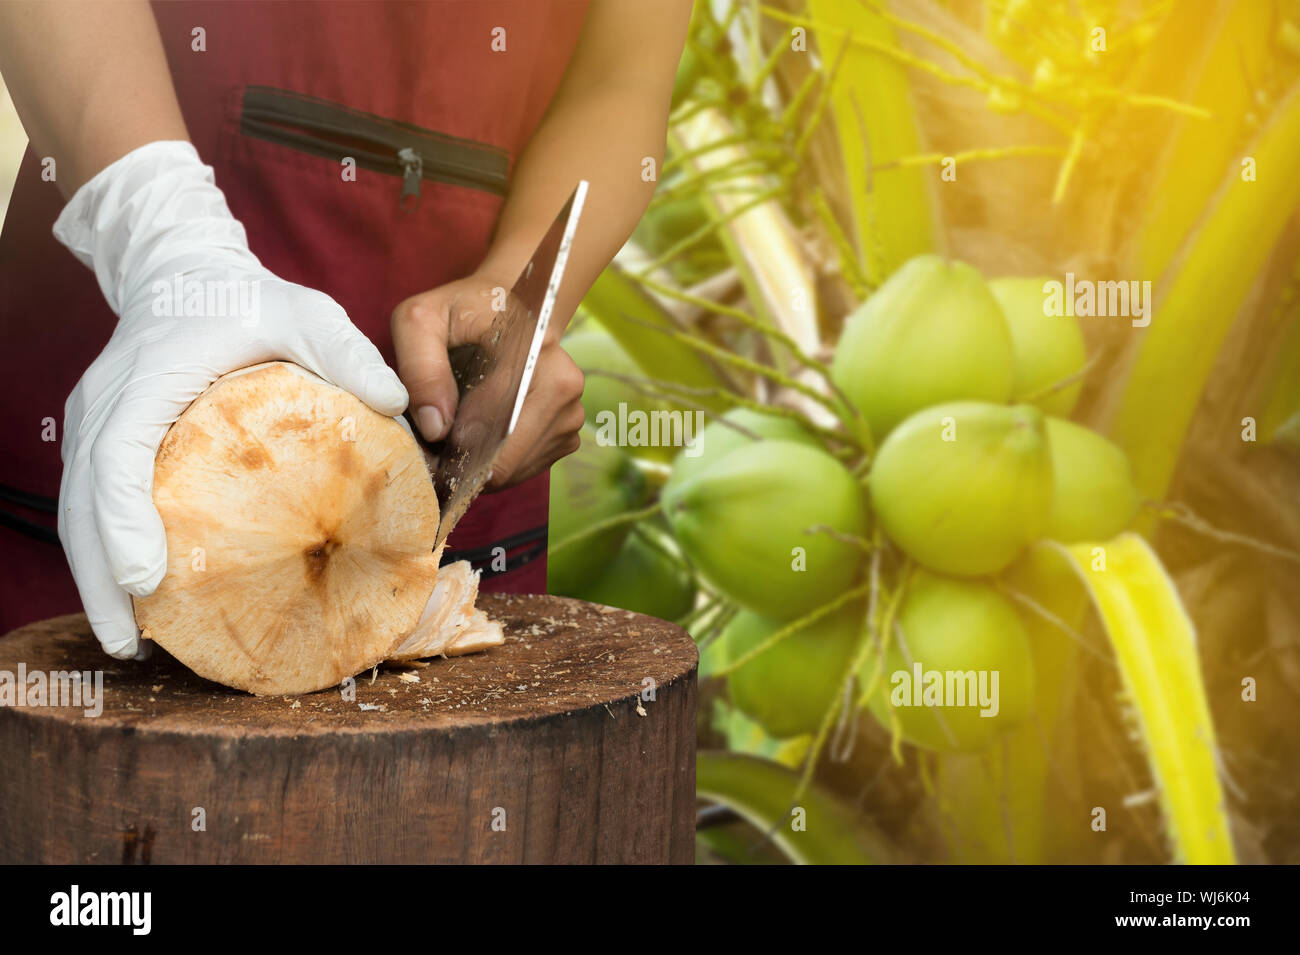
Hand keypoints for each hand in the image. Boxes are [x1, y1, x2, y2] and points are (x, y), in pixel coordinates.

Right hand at [54, 141, 407, 658]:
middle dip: (98, 574)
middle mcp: (107, 404)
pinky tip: (134, 595)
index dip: (123, 518)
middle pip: (85, 499)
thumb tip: (399, 403)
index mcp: (150, 377)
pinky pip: (94, 502)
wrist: (183, 269)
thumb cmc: (247, 299)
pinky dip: (105, 550)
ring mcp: (97, 422)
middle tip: (128, 640)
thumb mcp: (306, 312)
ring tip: (126, 638)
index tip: (144, 576)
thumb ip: (348, 354)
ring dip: (95, 575)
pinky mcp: (103, 436)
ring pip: (78, 509)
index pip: (119, 453)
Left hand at [391, 274, 585, 489]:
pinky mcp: (568, 433)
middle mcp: (565, 386)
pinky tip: (482, 438)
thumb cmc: (462, 312)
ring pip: (515, 471)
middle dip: (464, 464)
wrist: (510, 305)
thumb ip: (420, 368)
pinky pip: (527, 468)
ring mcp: (572, 413)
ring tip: (458, 436)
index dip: (451, 451)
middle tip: (435, 447)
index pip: (492, 431)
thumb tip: (436, 428)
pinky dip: (499, 464)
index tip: (426, 448)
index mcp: (535, 355)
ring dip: (480, 465)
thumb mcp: (422, 321)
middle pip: (506, 461)